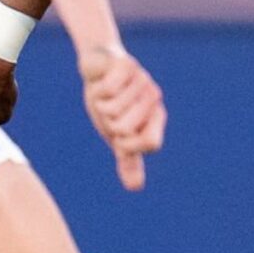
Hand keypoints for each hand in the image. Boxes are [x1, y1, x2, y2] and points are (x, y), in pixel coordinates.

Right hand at [79, 45, 164, 190]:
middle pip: (127, 129)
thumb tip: (136, 187)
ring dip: (100, 103)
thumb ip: (128, 160)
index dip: (129, 145)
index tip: (119, 136)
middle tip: (110, 110)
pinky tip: (102, 81)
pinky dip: (97, 89)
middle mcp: (154, 98)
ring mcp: (143, 80)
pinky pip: (108, 89)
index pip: (151, 144)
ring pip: (114, 109)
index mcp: (155, 118)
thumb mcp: (117, 135)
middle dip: (109, 123)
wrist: (98, 68)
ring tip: (105, 94)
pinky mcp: (127, 65)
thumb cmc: (110, 103)